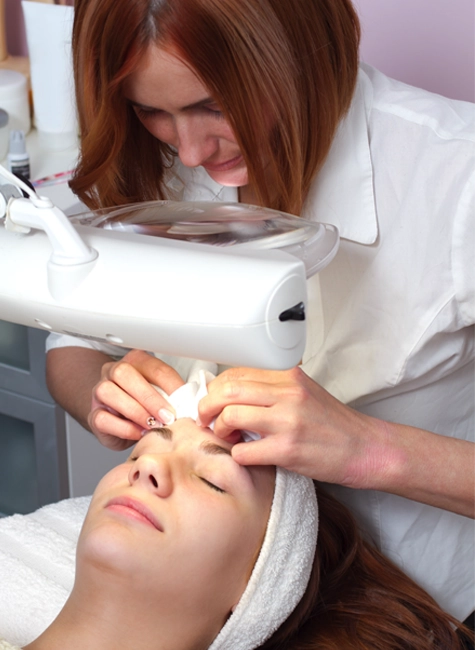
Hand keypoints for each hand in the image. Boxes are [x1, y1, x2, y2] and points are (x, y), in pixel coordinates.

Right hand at [89, 350, 184, 449]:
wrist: (119, 420)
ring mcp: (99, 392)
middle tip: (168, 416)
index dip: (170, 384)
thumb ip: (172, 394)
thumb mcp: (160, 394)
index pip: (153, 367)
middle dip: (150, 397)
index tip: (184, 401)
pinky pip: (102, 418)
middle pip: (124, 374)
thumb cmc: (144, 405)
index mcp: (135, 362)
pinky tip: (138, 433)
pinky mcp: (93, 415)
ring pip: (108, 392)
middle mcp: (113, 372)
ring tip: (153, 425)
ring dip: (135, 411)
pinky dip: (123, 427)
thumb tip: (192, 403)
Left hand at [198, 366, 390, 489]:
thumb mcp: (304, 392)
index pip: (236, 373)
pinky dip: (238, 456)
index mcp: (289, 376)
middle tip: (206, 419)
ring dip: (219, 430)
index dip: (216, 388)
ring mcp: (288, 421)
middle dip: (207, 406)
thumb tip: (231, 393)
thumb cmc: (335, 424)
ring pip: (230, 416)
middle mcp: (288, 393)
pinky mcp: (288, 450)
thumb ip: (272, 388)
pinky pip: (242, 452)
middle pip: (227, 391)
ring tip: (228, 438)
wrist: (367, 448)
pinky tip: (249, 456)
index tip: (214, 401)